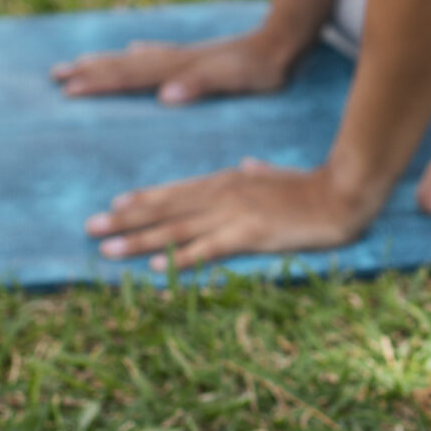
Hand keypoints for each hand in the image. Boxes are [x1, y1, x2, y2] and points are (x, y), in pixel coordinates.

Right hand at [53, 29, 295, 104]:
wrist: (286, 39)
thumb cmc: (262, 67)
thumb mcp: (234, 80)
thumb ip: (199, 85)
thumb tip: (164, 96)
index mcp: (179, 69)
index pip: (130, 76)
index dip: (98, 82)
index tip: (67, 88)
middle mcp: (176, 59)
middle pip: (123, 64)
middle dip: (89, 70)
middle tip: (54, 74)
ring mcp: (185, 55)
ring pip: (136, 57)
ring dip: (106, 61)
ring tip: (79, 61)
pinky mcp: (197, 56)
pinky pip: (157, 54)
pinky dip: (140, 53)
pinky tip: (135, 48)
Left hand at [85, 158, 374, 268]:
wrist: (341, 195)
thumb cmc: (313, 186)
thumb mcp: (279, 173)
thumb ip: (259, 170)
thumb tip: (247, 164)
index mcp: (228, 180)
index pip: (175, 191)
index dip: (142, 200)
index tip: (112, 207)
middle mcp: (222, 194)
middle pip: (164, 208)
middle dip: (125, 220)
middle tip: (89, 229)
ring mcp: (233, 214)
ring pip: (176, 230)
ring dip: (138, 241)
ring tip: (107, 250)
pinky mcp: (249, 235)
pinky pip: (207, 249)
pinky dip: (180, 258)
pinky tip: (157, 267)